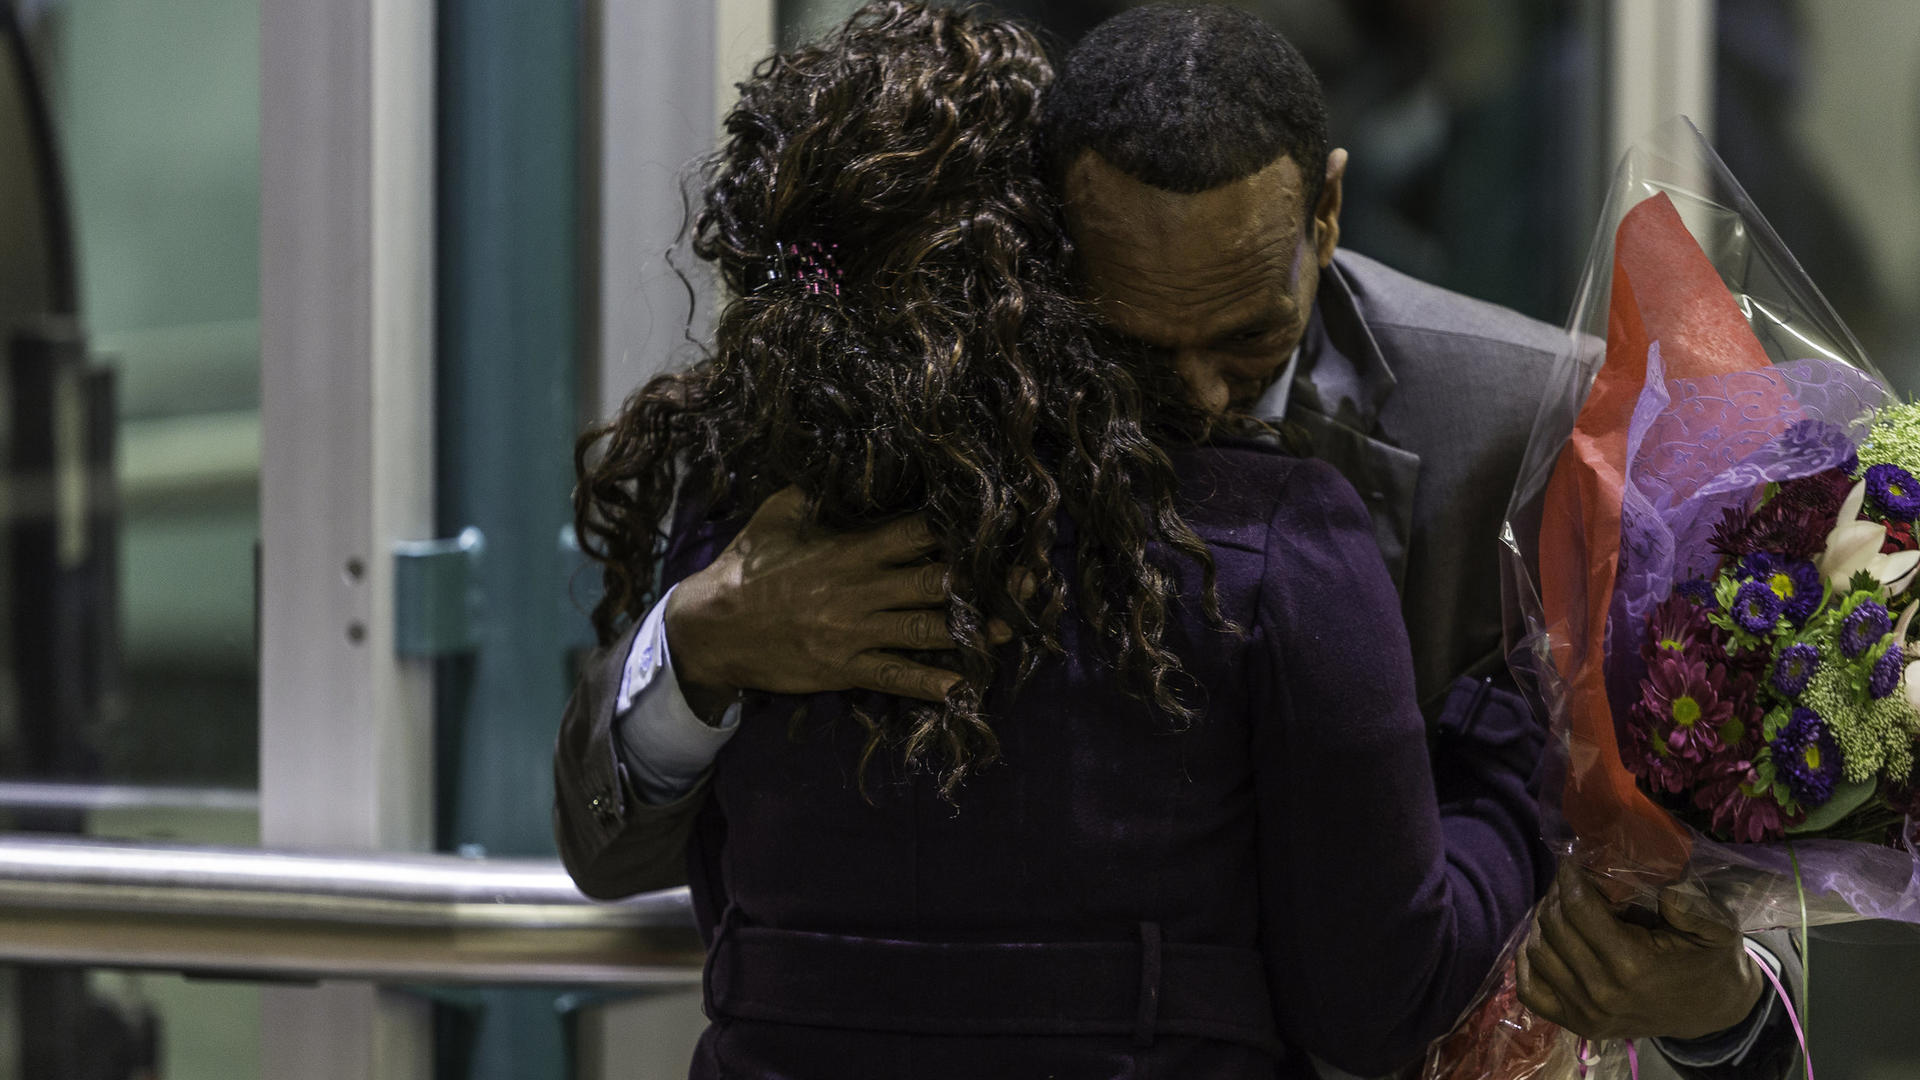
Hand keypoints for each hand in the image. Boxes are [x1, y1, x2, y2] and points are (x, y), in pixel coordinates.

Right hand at [665, 487, 1005, 713]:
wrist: (710, 627)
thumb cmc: (748, 562)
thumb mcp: (780, 512)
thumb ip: (822, 491)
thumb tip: (851, 457)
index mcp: (851, 548)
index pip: (919, 531)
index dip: (961, 526)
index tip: (999, 520)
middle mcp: (861, 589)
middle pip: (938, 581)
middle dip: (985, 579)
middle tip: (1031, 576)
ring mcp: (855, 632)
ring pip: (926, 629)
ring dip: (974, 630)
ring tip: (1015, 628)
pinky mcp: (845, 667)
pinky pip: (895, 676)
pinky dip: (930, 683)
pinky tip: (964, 686)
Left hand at [1517, 861, 1764, 1040]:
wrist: (1711, 1011)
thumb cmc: (1710, 962)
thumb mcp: (1716, 929)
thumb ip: (1692, 906)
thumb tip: (1663, 888)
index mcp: (1633, 964)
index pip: (1578, 909)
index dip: (1569, 877)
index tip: (1571, 859)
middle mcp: (1602, 992)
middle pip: (1554, 926)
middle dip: (1556, 894)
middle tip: (1568, 879)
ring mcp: (1586, 1013)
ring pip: (1538, 952)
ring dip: (1543, 922)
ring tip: (1560, 905)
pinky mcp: (1577, 1024)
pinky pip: (1531, 990)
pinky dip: (1528, 962)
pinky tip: (1544, 940)